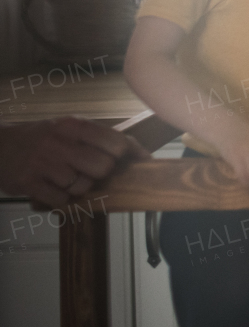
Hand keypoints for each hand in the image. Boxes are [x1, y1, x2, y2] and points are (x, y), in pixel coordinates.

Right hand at [0, 118, 149, 208]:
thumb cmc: (40, 138)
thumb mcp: (68, 128)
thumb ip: (97, 137)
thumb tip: (136, 151)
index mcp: (74, 125)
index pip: (116, 142)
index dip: (131, 154)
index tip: (140, 163)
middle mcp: (60, 142)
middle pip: (103, 167)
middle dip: (102, 174)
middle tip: (91, 172)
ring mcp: (44, 163)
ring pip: (83, 186)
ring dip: (80, 188)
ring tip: (67, 180)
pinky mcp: (29, 184)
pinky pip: (61, 201)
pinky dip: (63, 201)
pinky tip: (54, 190)